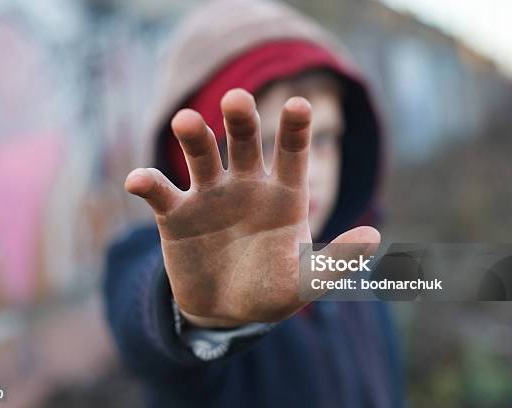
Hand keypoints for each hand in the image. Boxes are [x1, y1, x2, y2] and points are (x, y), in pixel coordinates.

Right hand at [125, 89, 379, 326]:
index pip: (292, 154)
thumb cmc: (271, 290)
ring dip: (193, 137)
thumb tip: (375, 236)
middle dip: (240, 120)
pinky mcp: (176, 215)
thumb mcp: (305, 281)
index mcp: (283, 194)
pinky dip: (148, 183)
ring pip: (201, 156)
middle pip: (244, 142)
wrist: (226, 310)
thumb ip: (335, 261)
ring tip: (186, 122)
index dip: (294, 130)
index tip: (300, 105)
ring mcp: (209, 196)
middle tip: (236, 99)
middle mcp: (246, 185)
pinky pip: (160, 192)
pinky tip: (137, 181)